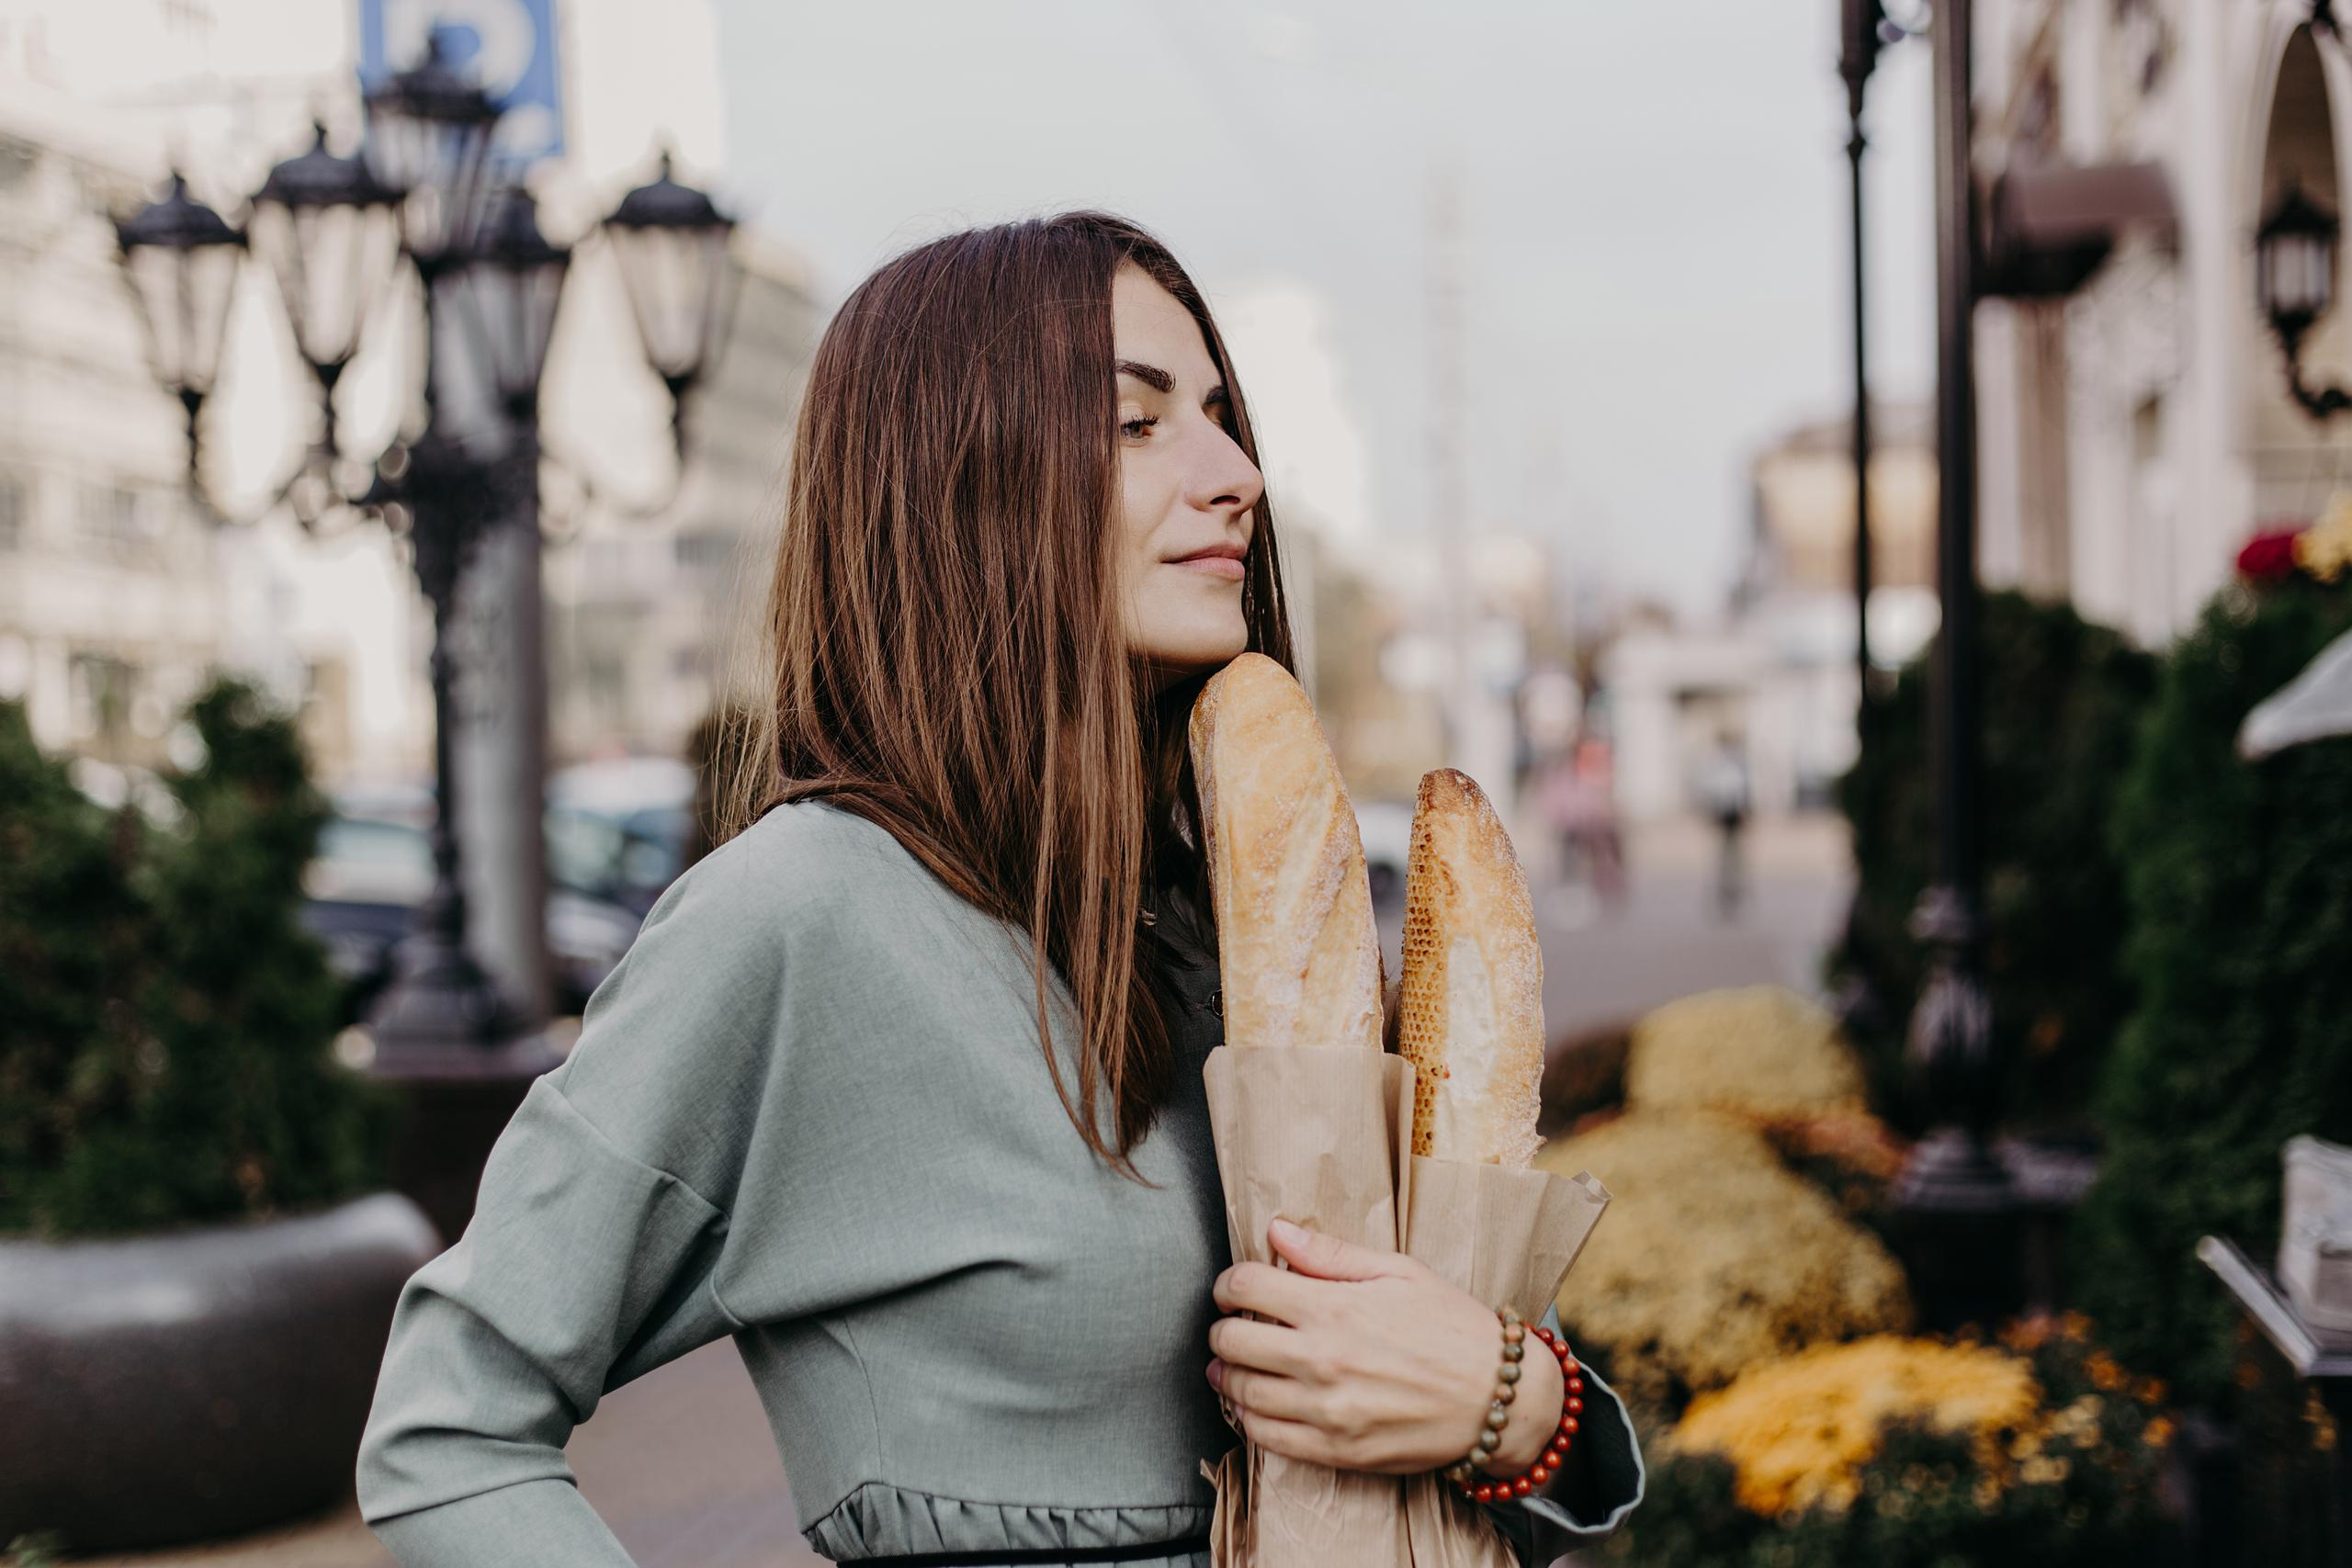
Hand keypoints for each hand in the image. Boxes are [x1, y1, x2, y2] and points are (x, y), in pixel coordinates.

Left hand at [1206, 1216, 1562, 1477]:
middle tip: (1232, 1324)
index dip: (1229, 1282)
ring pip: (1240, 1392)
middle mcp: (1321, 1360)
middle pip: (1231, 1341)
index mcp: (1334, 1308)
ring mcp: (1325, 1411)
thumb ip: (1330, 1253)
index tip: (1233, 1287)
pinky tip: (1254, 1403)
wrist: (1500, 1398)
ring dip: (1227, 1374)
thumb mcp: (1399, 1272)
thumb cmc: (1453, 1327)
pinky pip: (1265, 1438)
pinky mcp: (1335, 1451)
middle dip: (1222, 1328)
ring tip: (1233, 1364)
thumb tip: (1276, 1231)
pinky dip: (1247, 1418)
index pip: (1245, 1287)